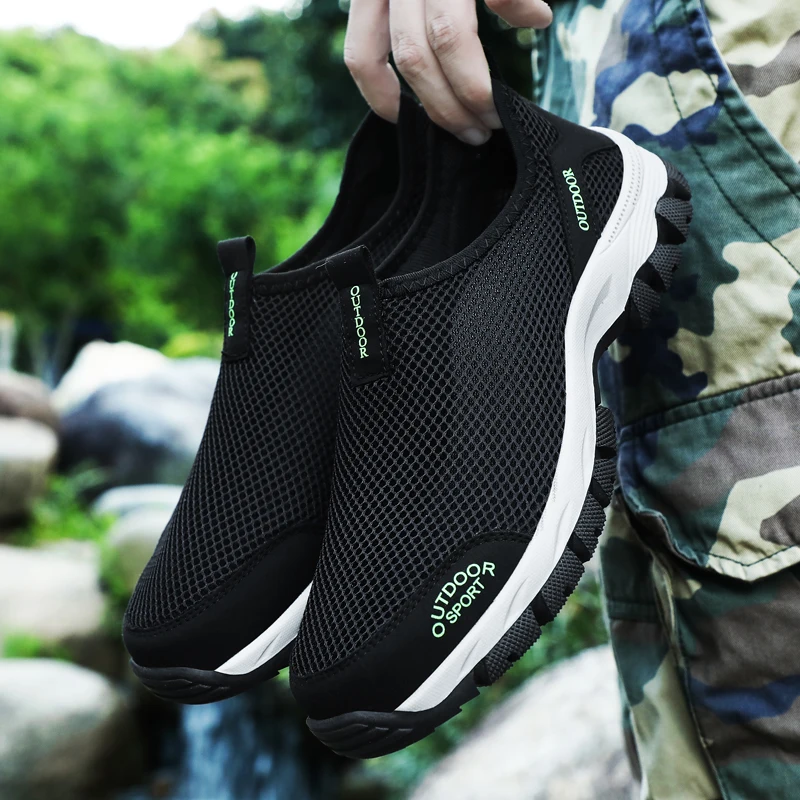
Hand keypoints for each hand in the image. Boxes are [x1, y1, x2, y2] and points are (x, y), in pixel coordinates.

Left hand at [343, 0, 552, 145]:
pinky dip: (521, 8)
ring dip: (474, 84)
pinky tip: (538, 18)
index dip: (380, 97)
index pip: (362, 55)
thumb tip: (449, 73)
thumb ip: (419, 23)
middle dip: (444, 107)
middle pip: (413, 58)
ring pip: (445, 40)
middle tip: (473, 132)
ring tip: (497, 108)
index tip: (404, 120)